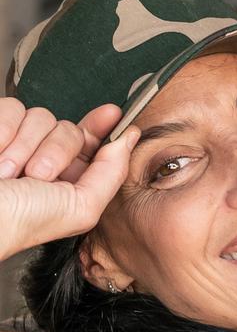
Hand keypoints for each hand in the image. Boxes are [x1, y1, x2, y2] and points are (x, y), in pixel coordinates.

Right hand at [0, 98, 139, 260]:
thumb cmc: (18, 222)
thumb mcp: (80, 207)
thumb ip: (111, 174)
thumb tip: (129, 137)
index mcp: (69, 183)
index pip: (94, 145)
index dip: (104, 128)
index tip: (113, 114)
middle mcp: (44, 162)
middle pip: (70, 129)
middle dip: (57, 150)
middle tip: (38, 174)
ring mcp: (18, 144)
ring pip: (41, 117)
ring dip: (26, 146)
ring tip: (9, 173)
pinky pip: (11, 109)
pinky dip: (4, 131)